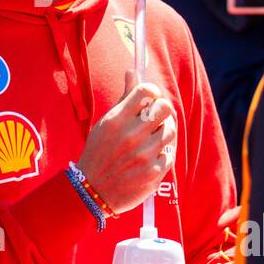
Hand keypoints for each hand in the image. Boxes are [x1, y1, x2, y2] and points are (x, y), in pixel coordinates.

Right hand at [76, 69, 177, 214]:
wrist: (92, 191)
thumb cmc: (98, 153)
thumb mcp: (106, 123)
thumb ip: (124, 98)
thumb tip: (133, 71)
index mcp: (117, 120)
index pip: (146, 91)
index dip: (152, 92)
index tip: (150, 98)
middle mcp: (131, 136)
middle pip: (165, 108)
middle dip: (162, 110)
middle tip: (155, 118)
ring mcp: (144, 155)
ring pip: (170, 130)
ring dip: (163, 131)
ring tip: (152, 138)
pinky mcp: (154, 173)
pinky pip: (169, 153)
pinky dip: (161, 154)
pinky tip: (149, 157)